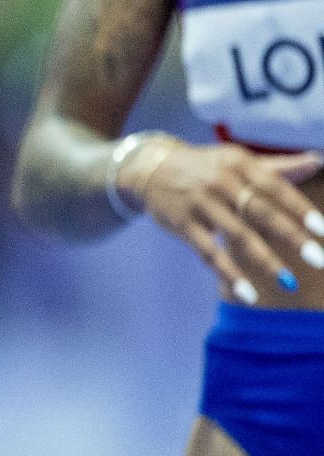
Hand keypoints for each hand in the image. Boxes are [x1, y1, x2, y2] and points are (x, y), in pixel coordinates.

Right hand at [125, 138, 323, 300]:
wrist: (150, 168)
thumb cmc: (205, 168)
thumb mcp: (236, 161)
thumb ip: (277, 167)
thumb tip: (317, 161)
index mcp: (239, 163)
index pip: (276, 188)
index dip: (300, 210)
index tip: (323, 231)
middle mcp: (220, 182)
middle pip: (261, 212)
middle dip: (292, 237)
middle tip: (318, 259)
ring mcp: (200, 204)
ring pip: (237, 236)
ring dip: (264, 260)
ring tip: (288, 283)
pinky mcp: (182, 224)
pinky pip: (209, 253)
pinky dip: (229, 274)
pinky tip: (248, 294)